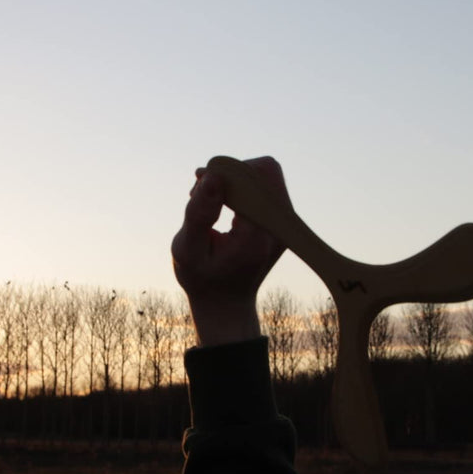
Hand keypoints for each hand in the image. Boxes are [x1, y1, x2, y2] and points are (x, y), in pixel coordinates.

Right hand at [171, 156, 288, 345]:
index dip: (223, 173)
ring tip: (210, 200)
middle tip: (201, 193)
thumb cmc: (201, 278)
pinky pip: (266, 186)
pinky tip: (222, 204)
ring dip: (236, 179)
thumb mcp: (187, 249)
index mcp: (257, 235)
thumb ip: (199, 212)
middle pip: (265, 170)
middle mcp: (280, 228)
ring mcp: (285, 225)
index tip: (199, 184)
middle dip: (231, 173)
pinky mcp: (283, 221)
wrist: (226, 303)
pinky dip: (242, 188)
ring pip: (266, 175)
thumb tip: (213, 176)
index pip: (252, 178)